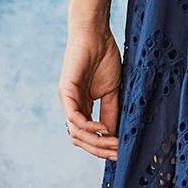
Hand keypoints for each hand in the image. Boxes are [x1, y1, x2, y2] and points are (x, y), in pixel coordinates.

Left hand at [59, 23, 121, 161]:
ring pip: (76, 132)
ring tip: (113, 142)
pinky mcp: (66, 90)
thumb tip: (114, 135)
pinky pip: (74, 117)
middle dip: (100, 149)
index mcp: (82, 107)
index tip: (122, 152)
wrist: (96, 34)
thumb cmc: (104, 58)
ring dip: (96, 141)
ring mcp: (67, 100)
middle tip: (119, 153)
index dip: (104, 147)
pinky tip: (103, 127)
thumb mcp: (112, 91)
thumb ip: (111, 112)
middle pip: (81, 139)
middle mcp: (72, 106)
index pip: (89, 136)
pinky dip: (89, 126)